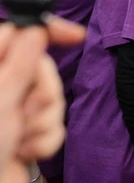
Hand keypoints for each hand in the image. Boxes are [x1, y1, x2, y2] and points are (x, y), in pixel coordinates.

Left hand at [0, 21, 82, 182]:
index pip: (20, 33)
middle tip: (26, 109)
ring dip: (44, 121)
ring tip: (21, 137)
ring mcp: (14, 110)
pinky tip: (24, 152)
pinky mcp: (28, 133)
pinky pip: (55, 126)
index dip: (50, 31)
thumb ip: (22, 61)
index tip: (76, 35)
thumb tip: (37, 30)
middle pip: (43, 68)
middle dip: (45, 92)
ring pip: (53, 99)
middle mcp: (1, 86)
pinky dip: (45, 141)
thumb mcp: (0, 97)